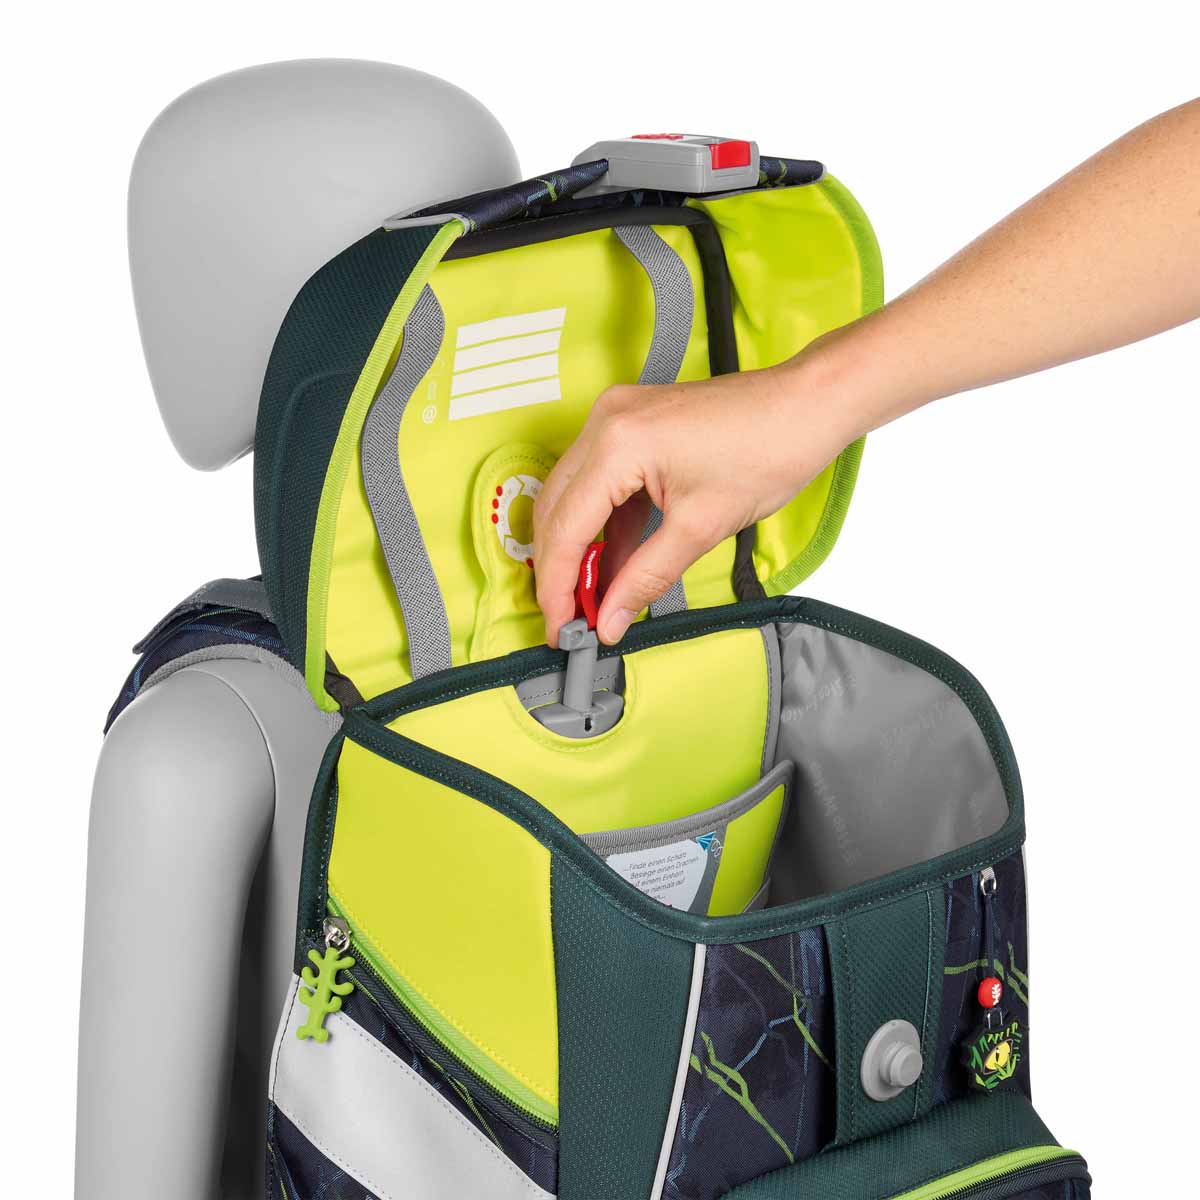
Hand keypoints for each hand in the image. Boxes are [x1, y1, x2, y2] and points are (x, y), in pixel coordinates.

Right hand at [533, 351, 860, 646]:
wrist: (808, 405)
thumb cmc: (770, 448)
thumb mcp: (701, 527)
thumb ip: (646, 578)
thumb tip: (610, 619)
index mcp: (618, 443)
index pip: (566, 528)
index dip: (557, 586)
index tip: (561, 628)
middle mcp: (606, 421)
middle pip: (556, 510)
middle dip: (560, 570)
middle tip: (570, 620)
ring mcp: (616, 418)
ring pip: (572, 497)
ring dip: (579, 549)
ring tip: (588, 599)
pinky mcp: (632, 424)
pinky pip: (600, 482)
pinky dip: (603, 525)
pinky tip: (612, 564)